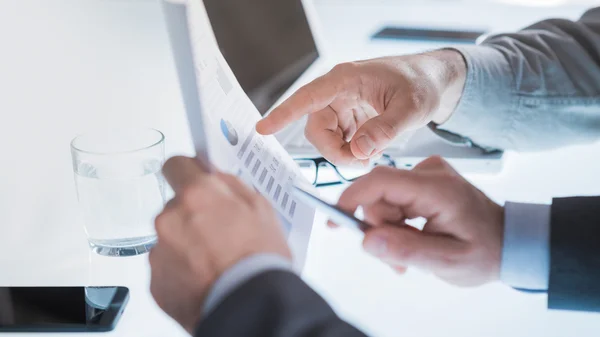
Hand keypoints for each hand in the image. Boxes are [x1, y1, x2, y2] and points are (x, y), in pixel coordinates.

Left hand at [149, 157, 289, 332]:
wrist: (250, 308)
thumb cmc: (259, 261)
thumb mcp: (261, 209)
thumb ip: (231, 185)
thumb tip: (215, 175)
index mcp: (197, 195)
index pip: (176, 165)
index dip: (188, 172)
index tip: (194, 179)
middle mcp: (171, 218)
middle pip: (175, 206)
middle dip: (192, 215)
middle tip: (218, 232)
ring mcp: (160, 251)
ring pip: (170, 237)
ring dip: (187, 244)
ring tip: (215, 261)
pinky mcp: (155, 280)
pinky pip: (166, 265)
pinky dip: (181, 270)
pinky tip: (205, 277)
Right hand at [256, 50, 465, 165]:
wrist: (430, 82)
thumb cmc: (420, 85)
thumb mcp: (411, 108)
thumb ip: (385, 130)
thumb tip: (358, 150)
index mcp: (346, 80)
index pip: (307, 97)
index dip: (283, 113)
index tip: (263, 128)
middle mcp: (337, 92)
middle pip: (316, 129)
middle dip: (334, 152)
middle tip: (362, 162)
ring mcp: (340, 106)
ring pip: (325, 139)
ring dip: (342, 154)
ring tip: (370, 157)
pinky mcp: (346, 118)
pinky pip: (337, 141)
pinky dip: (349, 152)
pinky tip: (369, 151)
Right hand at [337, 156, 503, 286]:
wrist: (510, 241)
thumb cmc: (485, 251)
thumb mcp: (447, 261)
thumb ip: (407, 250)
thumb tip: (366, 238)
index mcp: (437, 188)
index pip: (381, 181)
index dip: (351, 198)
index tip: (335, 221)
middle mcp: (430, 173)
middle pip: (379, 193)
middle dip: (377, 227)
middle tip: (393, 260)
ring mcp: (428, 173)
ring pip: (384, 198)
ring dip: (387, 229)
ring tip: (408, 256)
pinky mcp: (425, 179)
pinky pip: (394, 197)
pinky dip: (396, 222)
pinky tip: (411, 238)